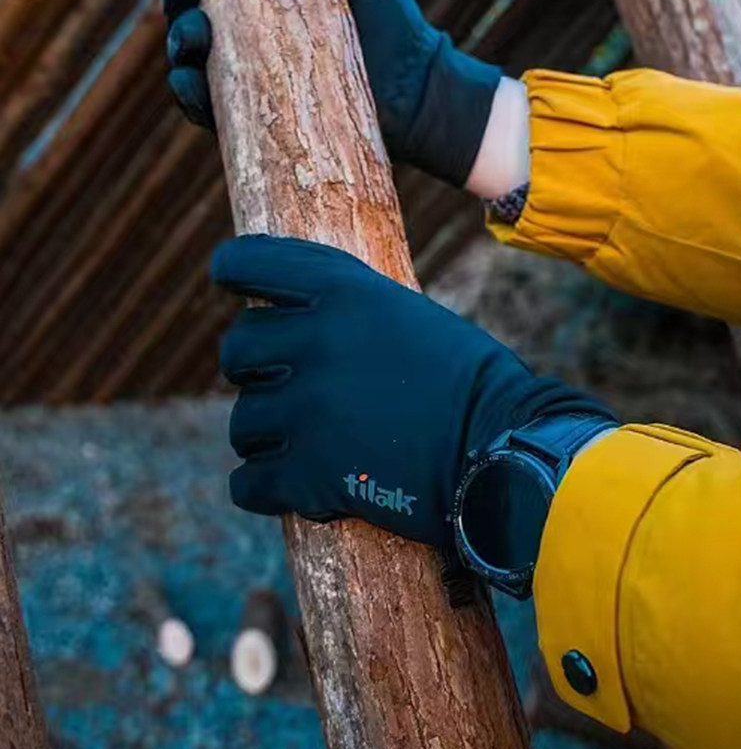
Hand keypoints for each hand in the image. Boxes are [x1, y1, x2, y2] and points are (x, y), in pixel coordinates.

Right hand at [151, 0, 502, 186]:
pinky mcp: (253, 110)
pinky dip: (188, 92)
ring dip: (177, 36)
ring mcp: (243, 68)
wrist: (414, 85)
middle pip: (183, 0)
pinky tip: (191, 80)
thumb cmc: (390, 17)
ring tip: (196, 31)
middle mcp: (241, 24)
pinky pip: (203, 104)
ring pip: (185, 51)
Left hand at [212, 235, 610, 543]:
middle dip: (258, 369)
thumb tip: (292, 325)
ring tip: (311, 442)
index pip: (248, 262)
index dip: (233, 269)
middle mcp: (313, 341)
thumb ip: (346, 313)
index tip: (229, 280)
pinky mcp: (308, 475)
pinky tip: (296, 484)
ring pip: (243, 423)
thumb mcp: (408, 318)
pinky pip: (248, 483)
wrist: (503, 446)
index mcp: (341, 291)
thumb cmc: (470, 380)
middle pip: (237, 350)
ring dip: (268, 434)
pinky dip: (266, 486)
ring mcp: (306, 410)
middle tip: (292, 386)